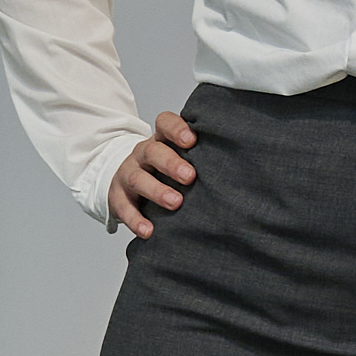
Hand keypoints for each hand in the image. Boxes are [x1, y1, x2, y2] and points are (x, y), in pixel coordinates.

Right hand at [107, 110, 197, 238]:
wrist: (124, 179)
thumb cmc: (163, 169)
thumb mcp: (178, 157)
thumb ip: (199, 157)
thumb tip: (238, 169)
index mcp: (161, 140)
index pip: (165, 124)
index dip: (176, 129)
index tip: (192, 140)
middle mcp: (142, 154)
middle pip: (153, 152)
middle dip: (171, 163)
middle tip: (190, 176)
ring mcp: (128, 174)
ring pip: (137, 179)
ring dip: (157, 191)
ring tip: (176, 203)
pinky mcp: (117, 197)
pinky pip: (124, 208)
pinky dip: (136, 220)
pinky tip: (149, 231)